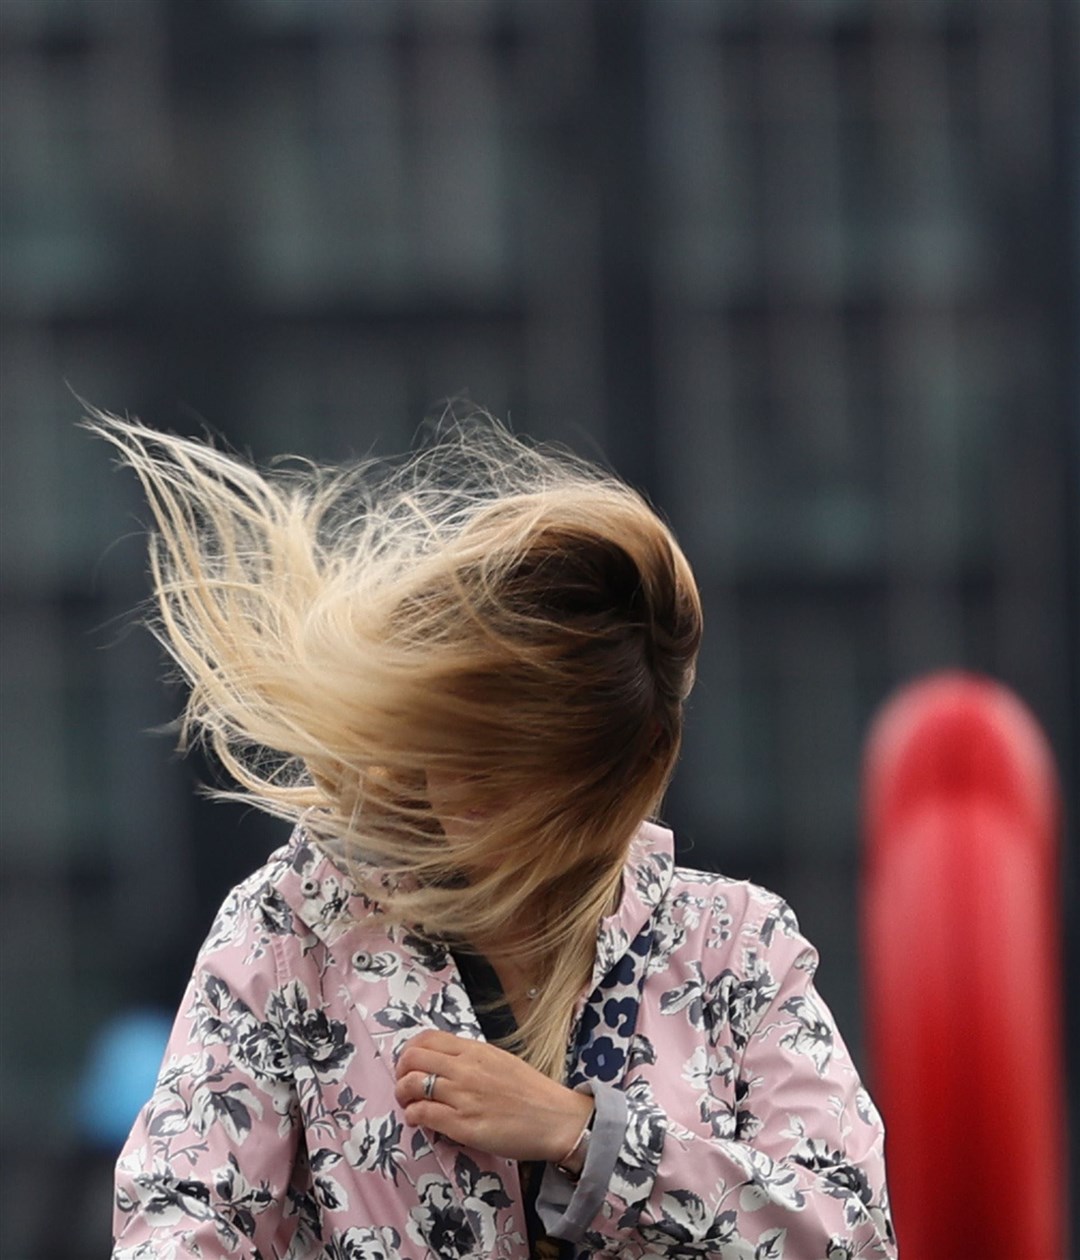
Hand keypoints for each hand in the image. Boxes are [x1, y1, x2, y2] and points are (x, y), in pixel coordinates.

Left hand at [394, 1030, 593, 1166]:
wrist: (555, 1119)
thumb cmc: (532, 1092)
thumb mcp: (500, 1060)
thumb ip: (472, 1058)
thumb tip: (445, 1061)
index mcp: (475, 1051)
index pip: (427, 1038)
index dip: (409, 1051)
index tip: (409, 1063)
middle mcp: (465, 1069)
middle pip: (412, 1059)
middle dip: (400, 1073)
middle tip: (404, 1085)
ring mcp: (462, 1097)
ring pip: (411, 1086)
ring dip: (402, 1095)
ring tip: (408, 1104)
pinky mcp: (463, 1125)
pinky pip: (423, 1114)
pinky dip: (413, 1116)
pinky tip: (418, 1120)